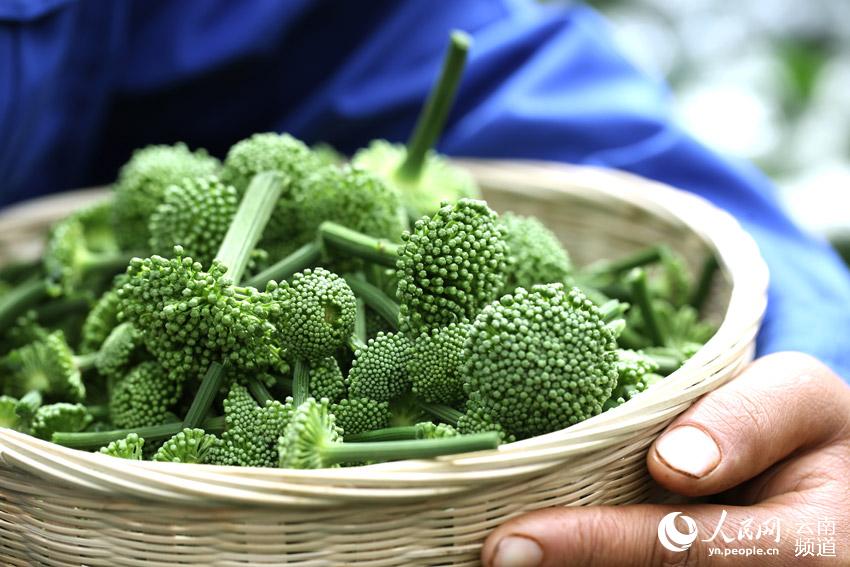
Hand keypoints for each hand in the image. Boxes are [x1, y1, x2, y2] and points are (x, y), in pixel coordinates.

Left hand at [481, 352, 849, 565]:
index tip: (516, 542)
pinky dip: (587, 559)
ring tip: (500, 552)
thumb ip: (748, 421)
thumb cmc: (809, 433)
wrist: (831, 482)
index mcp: (805, 545)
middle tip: (489, 555)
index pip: (683, 551)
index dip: (597, 545)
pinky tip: (541, 548)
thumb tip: (674, 462)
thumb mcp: (799, 401)